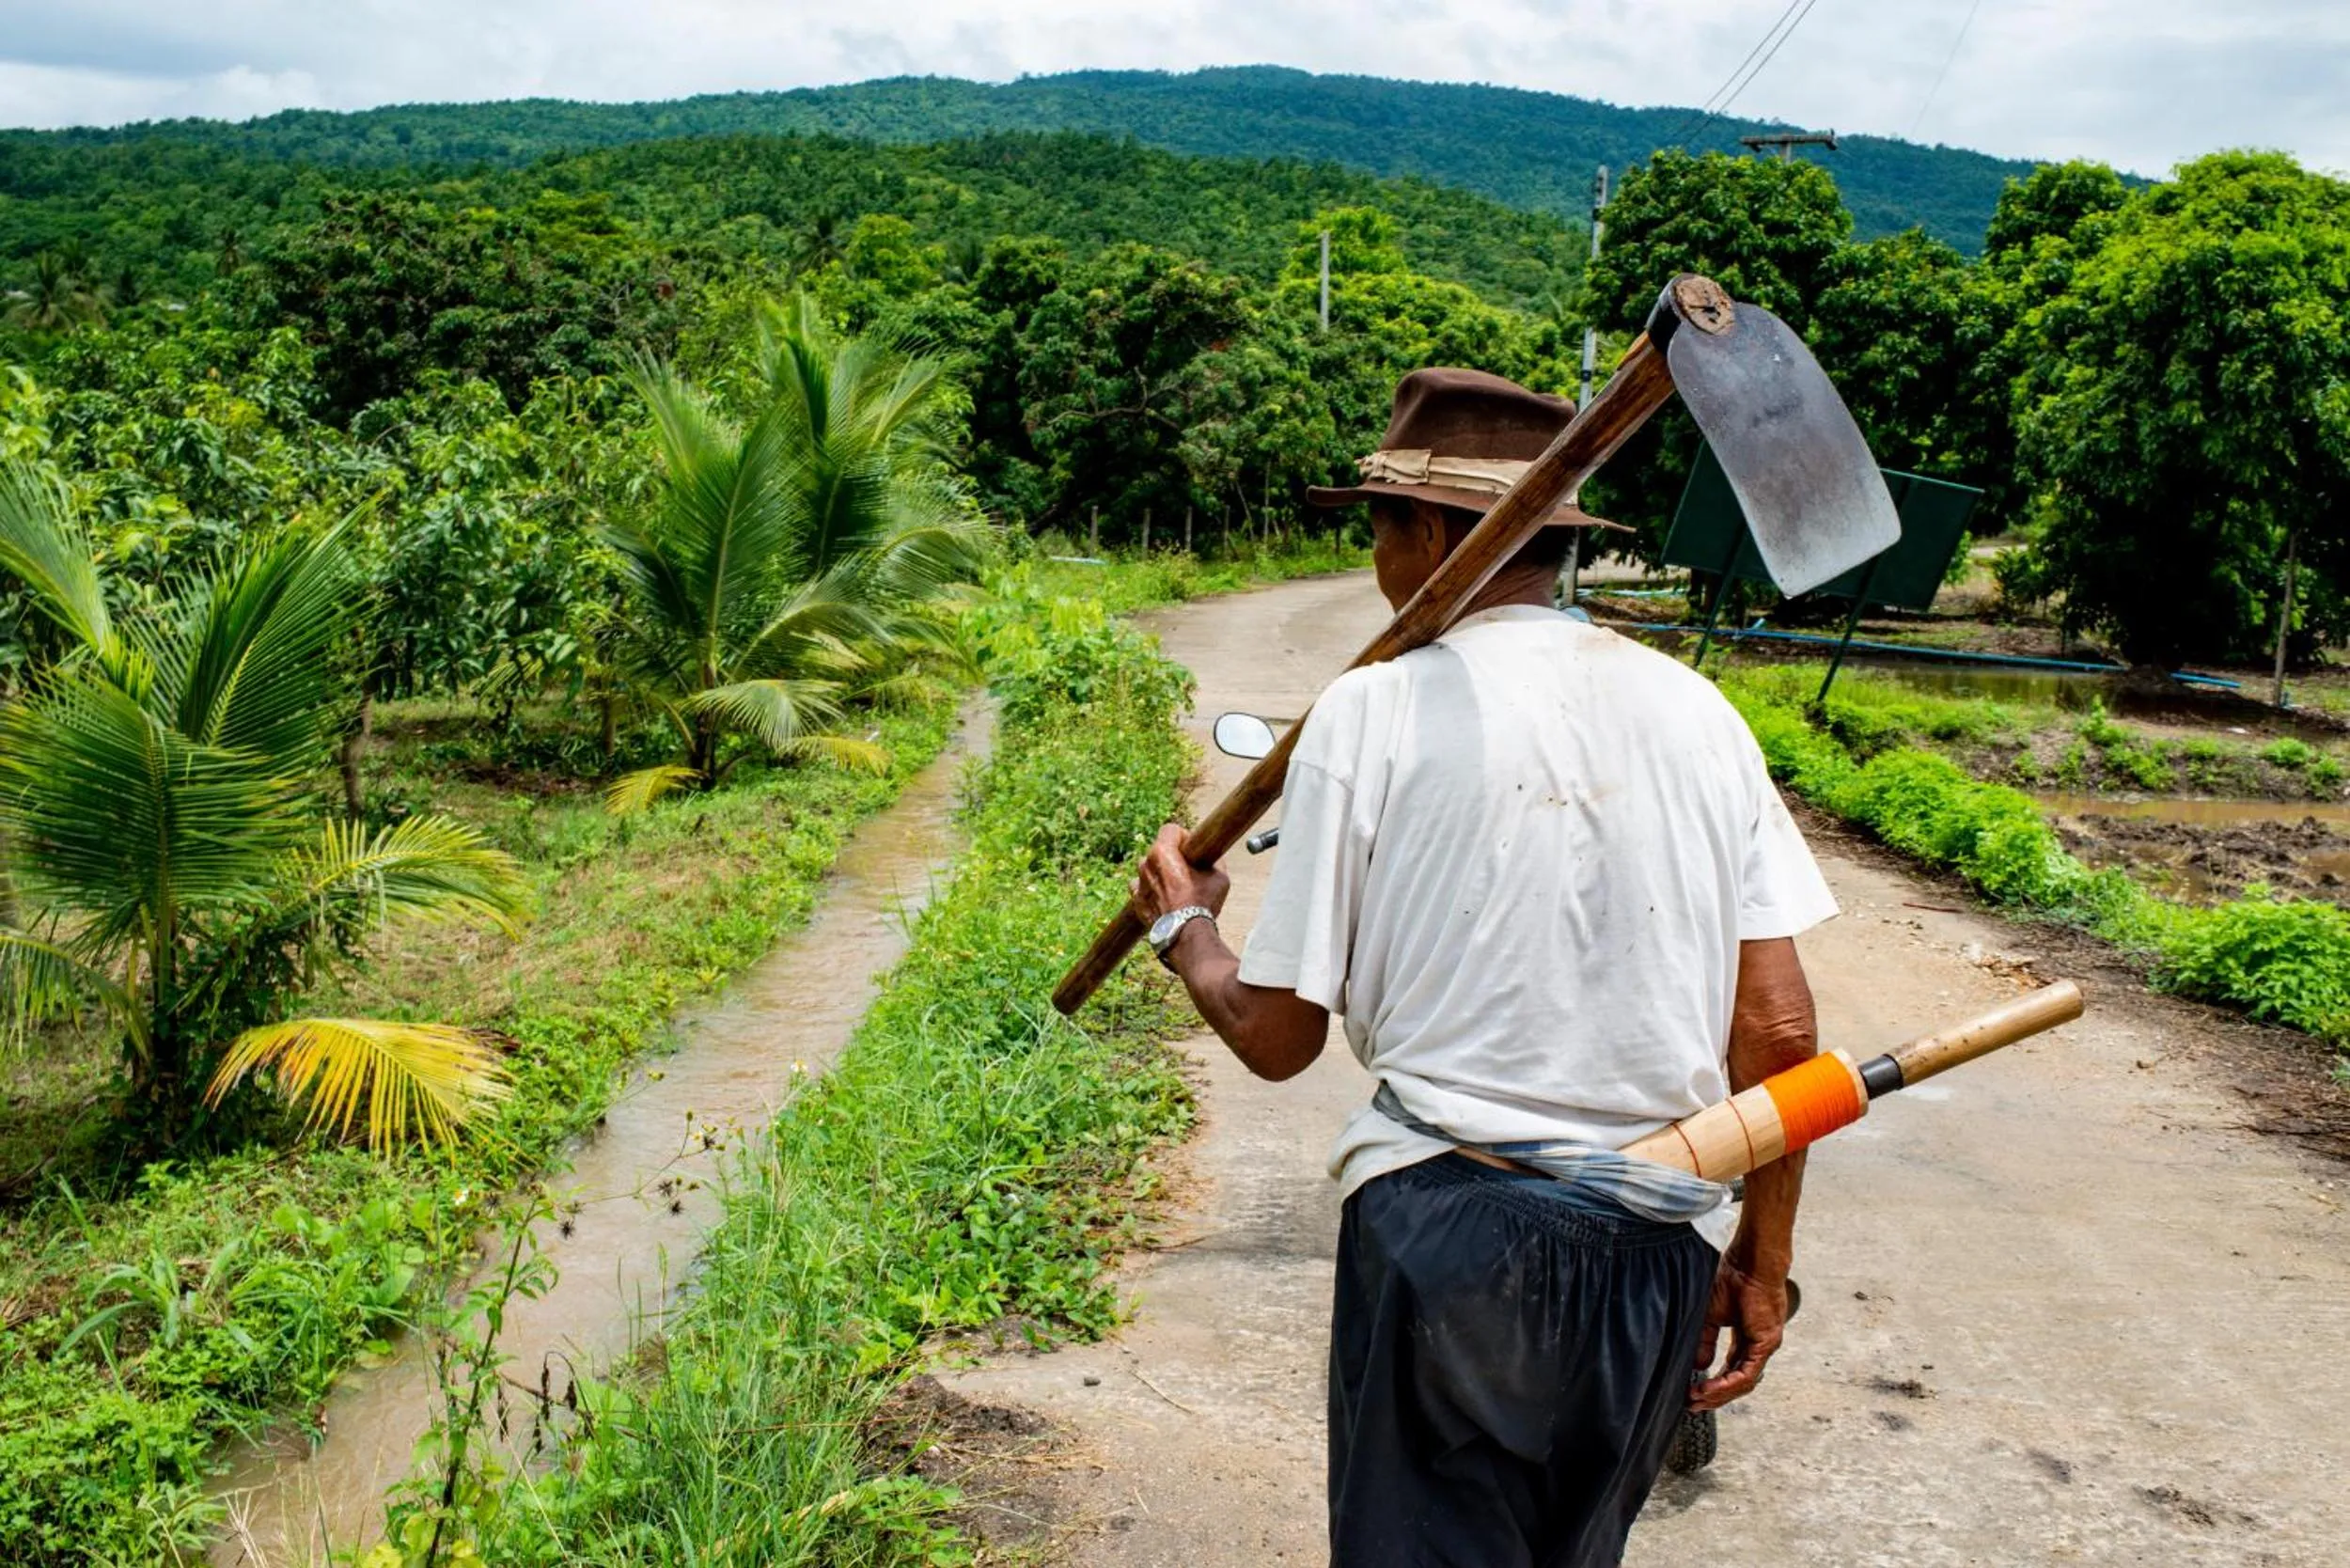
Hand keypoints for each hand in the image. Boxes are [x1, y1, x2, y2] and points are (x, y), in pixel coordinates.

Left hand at [1135, 822, 1230, 921]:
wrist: (1186, 933)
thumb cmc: (1202, 902)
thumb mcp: (1218, 875)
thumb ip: (1212, 861)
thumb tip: (1212, 859)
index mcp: (1163, 851)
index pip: (1170, 829)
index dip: (1183, 836)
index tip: (1192, 849)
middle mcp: (1146, 863)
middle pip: (1158, 850)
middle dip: (1172, 856)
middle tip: (1187, 870)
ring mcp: (1139, 883)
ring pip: (1149, 869)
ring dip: (1160, 873)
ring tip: (1176, 886)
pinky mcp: (1137, 901)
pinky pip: (1141, 888)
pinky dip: (1151, 890)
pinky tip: (1164, 898)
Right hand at [1688, 1257, 1787, 1410]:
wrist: (1749, 1262)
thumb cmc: (1731, 1279)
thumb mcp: (1709, 1315)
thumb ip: (1704, 1341)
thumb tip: (1698, 1366)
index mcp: (1746, 1336)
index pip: (1731, 1368)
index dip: (1713, 1383)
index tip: (1693, 1393)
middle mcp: (1757, 1344)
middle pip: (1737, 1381)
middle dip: (1714, 1395)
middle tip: (1693, 1405)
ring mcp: (1764, 1345)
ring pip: (1744, 1382)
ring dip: (1719, 1393)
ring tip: (1697, 1399)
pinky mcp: (1767, 1343)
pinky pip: (1748, 1373)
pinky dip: (1728, 1383)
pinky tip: (1710, 1388)